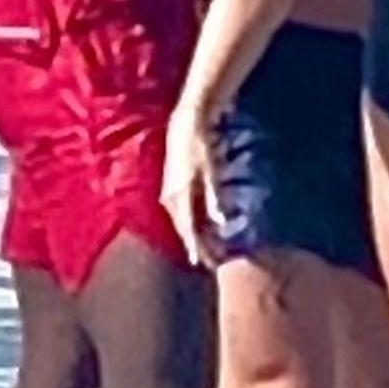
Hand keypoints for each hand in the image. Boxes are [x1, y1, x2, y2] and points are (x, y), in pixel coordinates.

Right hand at [160, 101, 227, 268]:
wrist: (185, 124)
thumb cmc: (201, 145)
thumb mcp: (211, 169)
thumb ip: (214, 196)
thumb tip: (219, 221)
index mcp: (180, 196)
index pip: (189, 230)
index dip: (198, 247)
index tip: (206, 263)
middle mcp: (171, 198)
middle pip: (183, 229)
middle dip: (195, 247)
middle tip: (209, 263)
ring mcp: (169, 193)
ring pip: (180, 222)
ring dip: (191, 237)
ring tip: (203, 251)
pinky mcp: (171, 187)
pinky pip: (179, 212)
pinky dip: (188, 224)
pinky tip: (195, 229)